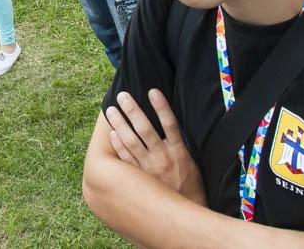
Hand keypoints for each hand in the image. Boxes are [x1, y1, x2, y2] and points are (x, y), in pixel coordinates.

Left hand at [104, 90, 206, 204]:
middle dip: (133, 111)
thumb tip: (171, 123)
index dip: (161, 107)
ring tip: (111, 110)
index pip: (170, 123)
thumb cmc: (191, 184)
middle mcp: (163, 158)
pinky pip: (126, 160)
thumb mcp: (192, 162)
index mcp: (179, 151)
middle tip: (122, 96)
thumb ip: (181, 144)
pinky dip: (119, 146)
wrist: (188, 212)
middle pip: (145, 129)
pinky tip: (112, 134)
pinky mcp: (141, 178)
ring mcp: (150, 168)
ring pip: (132, 142)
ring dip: (120, 124)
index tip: (152, 91)